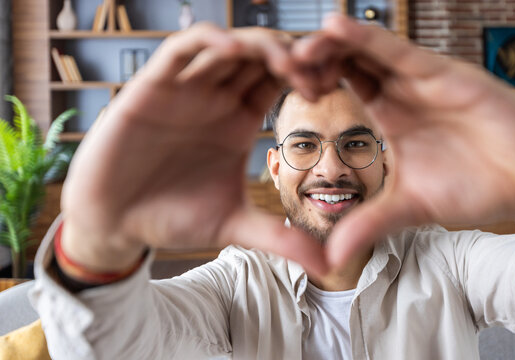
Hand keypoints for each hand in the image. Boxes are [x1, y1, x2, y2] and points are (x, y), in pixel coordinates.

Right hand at [61, 24, 327, 275]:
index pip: (278, 80)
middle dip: (290, 53)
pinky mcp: (151, 87)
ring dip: (258, 43)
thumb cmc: (172, 217)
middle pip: (258, 55)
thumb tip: (327, 266)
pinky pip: (180, 50)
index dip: (305, 74)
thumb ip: (279, 238)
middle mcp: (215, 99)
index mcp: (238, 120)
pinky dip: (206, 40)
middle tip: (315, 65)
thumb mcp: (234, 225)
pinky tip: (231, 47)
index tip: (328, 84)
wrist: (117, 222)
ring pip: (226, 45)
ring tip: (285, 59)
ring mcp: (184, 90)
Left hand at [290, 14, 514, 265]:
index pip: (340, 87)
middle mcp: (398, 90)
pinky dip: (367, 38)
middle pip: (345, 63)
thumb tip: (329, 257)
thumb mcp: (407, 208)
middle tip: (275, 63)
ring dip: (329, 46)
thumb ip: (367, 225)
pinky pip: (397, 50)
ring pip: (364, 51)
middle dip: (311, 60)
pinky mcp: (442, 73)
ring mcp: (419, 78)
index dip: (309, 83)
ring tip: (297, 47)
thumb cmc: (475, 187)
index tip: (274, 88)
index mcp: (387, 115)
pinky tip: (335, 28)